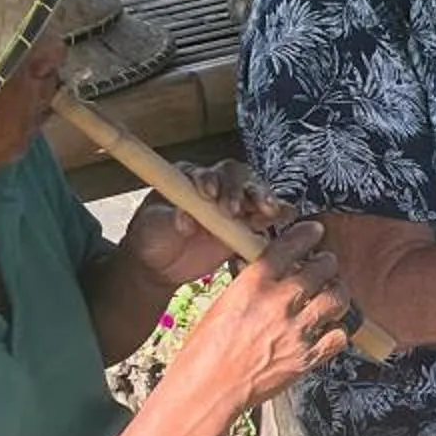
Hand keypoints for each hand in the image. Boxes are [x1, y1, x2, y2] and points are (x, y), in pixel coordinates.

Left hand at [118, 162, 295, 290]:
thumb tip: (185, 220)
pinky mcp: (243, 225)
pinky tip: (285, 216)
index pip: (207, 171)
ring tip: (268, 212)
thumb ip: (169, 218)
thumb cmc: (150, 237)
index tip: (207, 194)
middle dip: (238, 190)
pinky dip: (277, 214)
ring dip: (262, 199)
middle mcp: (215, 185)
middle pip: (236, 176)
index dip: (210, 180)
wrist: (158, 264)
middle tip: (233, 210)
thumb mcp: (153, 225)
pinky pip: (263, 216)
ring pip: (253, 192)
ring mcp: (231, 204)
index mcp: (190, 177)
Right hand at [167, 221, 354, 409]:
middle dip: (327, 263)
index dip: (307, 235)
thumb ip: (252, 287)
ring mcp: (296, 330)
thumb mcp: (223, 304)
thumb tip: (272, 276)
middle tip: (326, 265)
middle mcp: (279, 303)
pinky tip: (329, 328)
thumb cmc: (205, 352)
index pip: (290, 246)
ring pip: (337, 298)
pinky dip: (338, 330)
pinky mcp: (307, 357)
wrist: (208, 390)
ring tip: (332, 293)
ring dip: (338, 292)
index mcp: (253, 284)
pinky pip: (339, 335)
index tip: (314, 232)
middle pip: (322, 268)